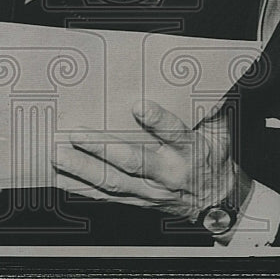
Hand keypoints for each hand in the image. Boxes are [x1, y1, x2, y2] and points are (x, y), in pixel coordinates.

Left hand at [53, 100, 241, 221]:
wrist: (217, 200)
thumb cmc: (215, 157)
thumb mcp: (221, 131)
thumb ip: (211, 107)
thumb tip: (206, 78)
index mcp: (190, 151)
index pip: (174, 134)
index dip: (158, 120)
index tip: (139, 106)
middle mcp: (168, 173)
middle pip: (134, 161)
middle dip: (103, 148)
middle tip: (76, 133)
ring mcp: (150, 191)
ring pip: (113, 181)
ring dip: (83, 169)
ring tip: (58, 155)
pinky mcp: (137, 200)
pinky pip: (106, 196)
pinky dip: (82, 188)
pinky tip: (61, 178)